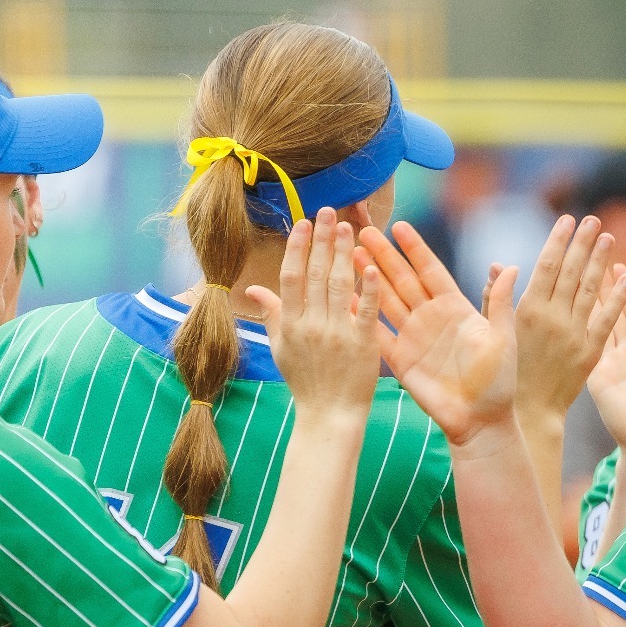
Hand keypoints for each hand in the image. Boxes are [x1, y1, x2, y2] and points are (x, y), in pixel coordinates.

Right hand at [247, 212, 381, 426]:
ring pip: (340, 285)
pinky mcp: (362, 344)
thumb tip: (252, 289)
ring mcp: (337, 333)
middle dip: (322, 240)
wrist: (328, 414)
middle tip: (328, 211)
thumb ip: (271, 314)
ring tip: (349, 226)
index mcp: (291, 323)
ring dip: (344, 253)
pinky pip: (366, 311)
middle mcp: (311, 324)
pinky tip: (373, 265)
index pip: (292, 277)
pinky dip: (370, 288)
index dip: (297, 248)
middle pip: (317, 274)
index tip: (303, 223)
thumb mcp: (281, 348)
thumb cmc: (305, 381)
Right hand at [357, 221, 517, 445]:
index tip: (399, 226)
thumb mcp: (502, 338)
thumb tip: (507, 266)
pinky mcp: (400, 359)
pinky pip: (377, 333)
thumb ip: (500, 302)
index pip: (431, 270)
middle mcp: (431, 318)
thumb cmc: (499, 382)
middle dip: (383, 255)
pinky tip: (344, 298)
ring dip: (368, 278)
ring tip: (349, 254)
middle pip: (402, 279)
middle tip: (362, 230)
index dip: (415, 249)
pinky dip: (361, 316)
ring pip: (386, 300)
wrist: (481, 421)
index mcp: (456, 308)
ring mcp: (413, 337)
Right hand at [513, 215, 625, 419]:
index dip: (559, 241)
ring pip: (591, 290)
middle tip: (593, 219)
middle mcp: (552, 318)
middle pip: (572, 272)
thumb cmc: (508, 368)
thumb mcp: (496, 332)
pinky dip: (618, 298)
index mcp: (527, 310)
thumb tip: (501, 266)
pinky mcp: (590, 352)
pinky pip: (607, 320)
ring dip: (601, 262)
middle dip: (582, 243)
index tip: (567, 219)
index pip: (547, 266)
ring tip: (608, 237)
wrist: (529, 409)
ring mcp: (573, 335)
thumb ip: (497, 297)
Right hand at [588, 284, 625, 463]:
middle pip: (614, 313)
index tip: (621, 267)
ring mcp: (611, 364)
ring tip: (583, 275)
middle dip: (606, 287)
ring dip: (593, 300)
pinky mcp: (599, 377)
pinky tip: (576, 306)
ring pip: (600, 324)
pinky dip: (585, 325)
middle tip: (596, 261)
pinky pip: (592, 346)